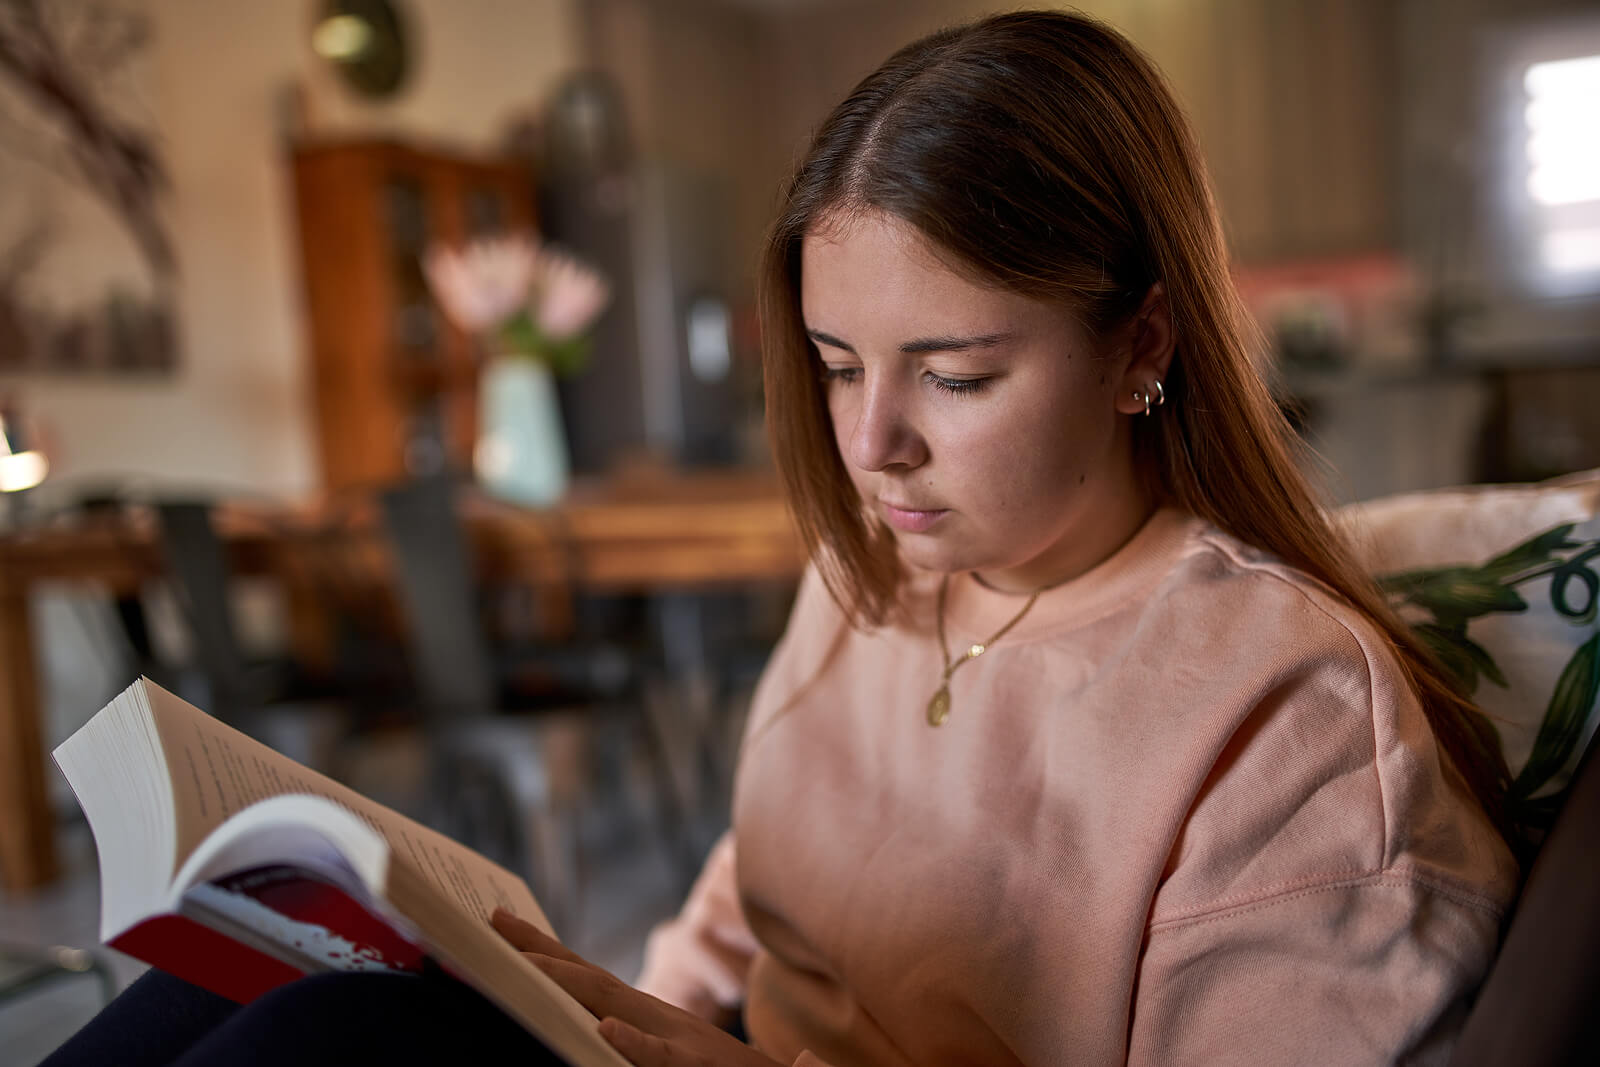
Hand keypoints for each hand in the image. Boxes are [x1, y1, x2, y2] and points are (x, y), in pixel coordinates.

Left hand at [492, 909, 784, 1066]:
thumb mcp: (668, 1050)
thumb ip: (630, 1039)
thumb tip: (589, 1024)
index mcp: (647, 1015)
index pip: (586, 977)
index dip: (543, 950)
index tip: (497, 921)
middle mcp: (657, 1018)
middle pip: (588, 980)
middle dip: (538, 953)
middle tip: (488, 924)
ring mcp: (676, 1042)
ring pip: (615, 1008)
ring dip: (571, 984)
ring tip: (527, 966)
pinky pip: (662, 1058)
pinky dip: (636, 1044)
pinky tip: (608, 1031)